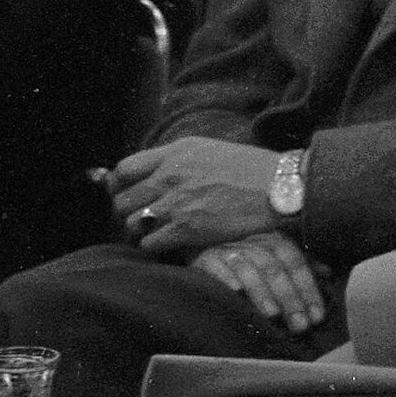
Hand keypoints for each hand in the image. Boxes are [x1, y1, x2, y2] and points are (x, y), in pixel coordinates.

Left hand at [107, 137, 289, 258]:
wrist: (277, 188)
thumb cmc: (249, 169)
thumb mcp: (208, 150)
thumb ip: (178, 159)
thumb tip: (156, 172)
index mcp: (174, 153)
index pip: (124, 169)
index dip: (118, 185)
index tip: (123, 193)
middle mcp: (170, 175)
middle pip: (122, 199)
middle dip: (126, 212)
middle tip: (137, 218)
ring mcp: (176, 203)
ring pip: (132, 223)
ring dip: (140, 231)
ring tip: (153, 233)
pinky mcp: (186, 229)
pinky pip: (150, 243)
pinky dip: (154, 247)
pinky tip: (167, 244)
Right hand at [194, 230, 327, 333]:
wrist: (207, 269)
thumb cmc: (248, 274)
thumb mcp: (275, 270)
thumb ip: (300, 270)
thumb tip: (328, 273)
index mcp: (271, 243)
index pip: (295, 260)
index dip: (308, 288)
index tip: (317, 316)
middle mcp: (251, 244)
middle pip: (274, 266)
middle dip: (289, 296)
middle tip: (299, 324)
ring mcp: (227, 250)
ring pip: (247, 267)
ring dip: (261, 291)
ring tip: (272, 314)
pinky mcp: (205, 259)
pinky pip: (215, 266)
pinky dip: (226, 277)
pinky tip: (236, 292)